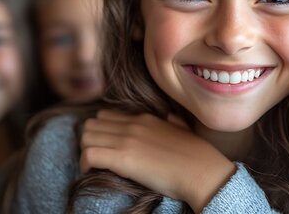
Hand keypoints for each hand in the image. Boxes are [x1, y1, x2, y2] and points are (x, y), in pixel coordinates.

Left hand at [80, 110, 235, 211]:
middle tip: (97, 158)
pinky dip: (85, 165)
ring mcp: (127, 140)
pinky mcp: (123, 159)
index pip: (107, 115)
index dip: (101, 132)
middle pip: (91, 124)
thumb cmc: (198, 156)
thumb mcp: (183, 130)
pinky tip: (92, 173)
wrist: (203, 172)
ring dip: (85, 151)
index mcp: (145, 118)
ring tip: (95, 166)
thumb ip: (172, 122)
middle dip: (89, 141)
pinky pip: (89, 155)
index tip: (105, 147)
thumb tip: (170, 118)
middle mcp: (132, 125)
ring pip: (86, 137)